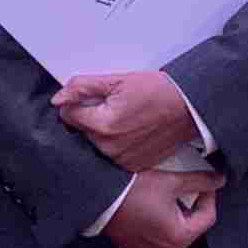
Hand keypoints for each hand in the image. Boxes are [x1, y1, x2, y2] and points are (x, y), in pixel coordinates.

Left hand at [53, 67, 198, 168]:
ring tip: (125, 119)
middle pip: (81, 131)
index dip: (77, 102)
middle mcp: (110, 148)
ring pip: (95, 144)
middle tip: (114, 106)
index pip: (67, 115)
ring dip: (103, 132)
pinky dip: (116, 144)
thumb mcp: (118, 80)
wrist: (188, 108)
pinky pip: (112, 155)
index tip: (94, 98)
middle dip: (90, 117)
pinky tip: (131, 132)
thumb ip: (82, 87)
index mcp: (103, 126)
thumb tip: (59, 98)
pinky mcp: (132, 166)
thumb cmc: (159, 92)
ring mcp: (121, 160)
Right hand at [101, 164, 219, 247]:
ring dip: (174, 216)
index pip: (208, 217)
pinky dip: (158, 225)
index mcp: (179, 237)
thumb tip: (219, 180)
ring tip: (165, 197)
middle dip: (190, 206)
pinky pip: (156, 238)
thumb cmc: (133, 190)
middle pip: (191, 226)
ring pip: (174, 233)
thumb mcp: (171, 181)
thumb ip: (200, 181)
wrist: (99, 197)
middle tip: (182, 187)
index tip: (203, 182)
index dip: (209, 196)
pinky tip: (150, 208)